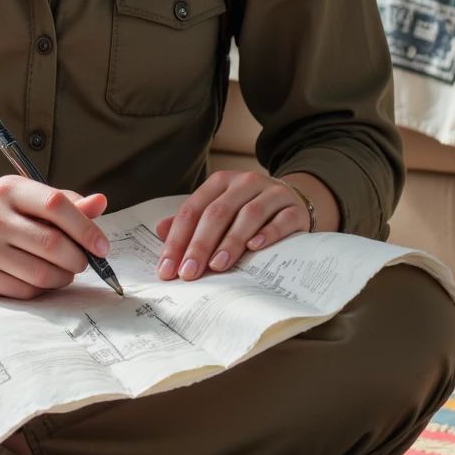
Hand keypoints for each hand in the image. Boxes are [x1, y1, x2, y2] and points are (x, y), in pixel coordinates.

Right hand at [0, 177, 109, 299]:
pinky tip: (40, 278)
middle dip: (78, 258)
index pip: (55, 205)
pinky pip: (27, 291)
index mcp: (9, 189)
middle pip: (52, 244)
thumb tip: (101, 203)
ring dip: (64, 276)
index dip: (85, 227)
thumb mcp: (27, 199)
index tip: (102, 246)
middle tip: (83, 261)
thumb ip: (65, 203)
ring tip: (64, 270)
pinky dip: (43, 288)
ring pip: (43, 273)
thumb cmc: (0, 215)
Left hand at [154, 170, 311, 280]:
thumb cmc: (249, 211)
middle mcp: (245, 183)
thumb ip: (192, 222)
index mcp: (220, 183)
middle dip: (200, 244)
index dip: (178, 239)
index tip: (168, 268)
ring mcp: (272, 193)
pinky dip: (268, 234)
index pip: (193, 209)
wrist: (294, 202)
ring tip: (217, 265)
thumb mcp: (220, 211)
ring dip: (231, 241)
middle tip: (189, 272)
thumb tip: (160, 231)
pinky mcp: (294, 208)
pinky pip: (281, 220)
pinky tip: (255, 247)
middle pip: (218, 212)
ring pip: (249, 214)